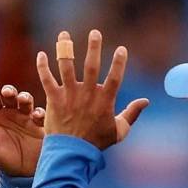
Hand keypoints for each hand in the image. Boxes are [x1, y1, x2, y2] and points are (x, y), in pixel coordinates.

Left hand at [0, 85, 45, 176]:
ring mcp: (27, 117)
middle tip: (8, 93)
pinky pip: (41, 114)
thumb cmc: (3, 160)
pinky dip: (39, 113)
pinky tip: (36, 116)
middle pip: (10, 95)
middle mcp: (12, 112)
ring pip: (26, 100)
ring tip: (23, 100)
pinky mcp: (39, 125)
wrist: (23, 172)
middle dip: (9, 91)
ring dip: (25, 97)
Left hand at [36, 30, 148, 149]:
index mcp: (104, 101)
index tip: (121, 48)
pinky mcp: (54, 100)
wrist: (72, 155)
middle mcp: (87, 94)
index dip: (119, 62)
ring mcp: (69, 96)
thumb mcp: (119, 131)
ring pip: (66, 67)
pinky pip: (46, 80)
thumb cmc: (96, 144)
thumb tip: (146, 101)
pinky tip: (41, 54)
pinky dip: (42, 67)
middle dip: (93, 47)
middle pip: (91, 66)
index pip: (115, 77)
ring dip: (65, 49)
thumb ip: (132, 114)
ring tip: (64, 35)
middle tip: (95, 32)